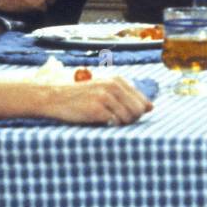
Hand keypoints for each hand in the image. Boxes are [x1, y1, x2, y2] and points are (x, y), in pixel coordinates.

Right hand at [36, 77, 152, 125]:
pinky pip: (114, 123)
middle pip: (138, 111)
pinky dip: (110, 126)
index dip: (137, 113)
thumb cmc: (81, 97)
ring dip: (120, 124)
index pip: (142, 101)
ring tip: (107, 121)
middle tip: (116, 120)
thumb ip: (128, 96)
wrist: (54, 98)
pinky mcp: (96, 109)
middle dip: (131, 120)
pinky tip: (100, 122)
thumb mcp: (105, 90)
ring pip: (128, 118)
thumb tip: (151, 107)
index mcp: (117, 80)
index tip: (125, 116)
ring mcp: (104, 97)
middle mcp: (113, 86)